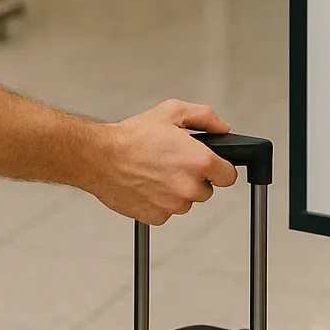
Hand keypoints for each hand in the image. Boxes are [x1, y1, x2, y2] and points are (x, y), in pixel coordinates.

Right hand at [86, 101, 237, 224]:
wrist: (101, 157)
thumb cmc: (132, 136)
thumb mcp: (172, 111)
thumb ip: (205, 117)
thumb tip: (223, 128)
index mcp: (200, 161)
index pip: (228, 176)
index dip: (219, 168)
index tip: (210, 165)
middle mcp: (190, 187)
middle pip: (207, 190)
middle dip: (195, 178)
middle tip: (174, 163)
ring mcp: (174, 205)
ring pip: (186, 202)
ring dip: (177, 190)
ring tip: (156, 172)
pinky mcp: (158, 217)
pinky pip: (167, 212)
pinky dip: (160, 201)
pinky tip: (147, 184)